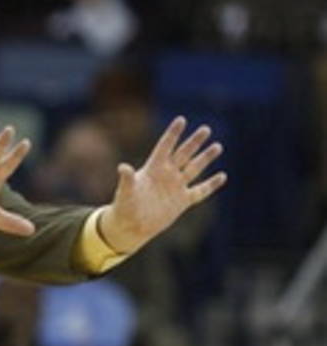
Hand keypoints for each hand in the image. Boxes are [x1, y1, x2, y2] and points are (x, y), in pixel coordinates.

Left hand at [100, 116, 226, 252]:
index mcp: (153, 168)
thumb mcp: (125, 192)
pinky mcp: (182, 201)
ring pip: (194, 169)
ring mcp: (176, 187)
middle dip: (194, 142)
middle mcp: (166, 174)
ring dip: (205, 158)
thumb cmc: (125, 206)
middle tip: (206, 129)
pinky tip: (222, 176)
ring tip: (217, 146)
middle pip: (183, 154)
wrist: (131, 225)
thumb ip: (127, 179)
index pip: (165, 147)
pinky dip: (211, 185)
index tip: (181, 119)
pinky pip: (200, 191)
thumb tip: (122, 167)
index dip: (173, 134)